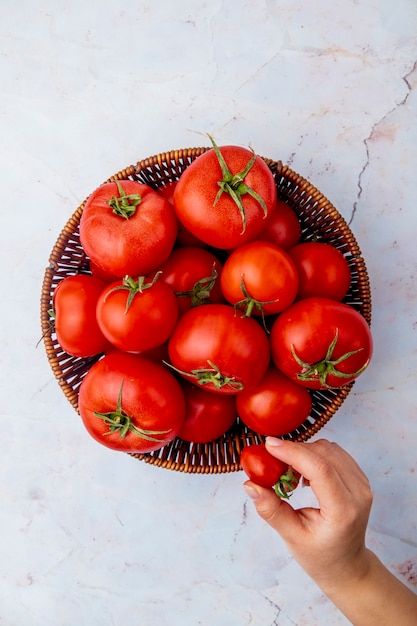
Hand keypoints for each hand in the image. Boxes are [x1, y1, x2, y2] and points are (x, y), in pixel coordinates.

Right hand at [243, 437, 372, 590]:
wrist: (346, 565)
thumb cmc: (320, 555)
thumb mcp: (291, 537)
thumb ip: (271, 510)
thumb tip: (250, 485)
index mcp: (343, 511)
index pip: (320, 469)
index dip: (293, 452)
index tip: (269, 446)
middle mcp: (358, 493)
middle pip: (324, 454)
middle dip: (294, 451)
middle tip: (271, 462)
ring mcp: (362, 484)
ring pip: (329, 449)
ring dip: (304, 452)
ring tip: (288, 473)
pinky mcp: (359, 477)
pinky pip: (335, 453)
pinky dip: (314, 455)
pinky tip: (303, 472)